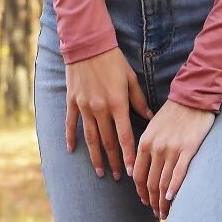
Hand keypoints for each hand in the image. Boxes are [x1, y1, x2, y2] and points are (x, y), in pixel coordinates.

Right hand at [63, 49, 149, 178]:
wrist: (87, 45)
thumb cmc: (113, 61)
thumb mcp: (131, 79)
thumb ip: (139, 100)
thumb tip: (150, 117)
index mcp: (117, 104)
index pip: (124, 136)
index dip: (128, 155)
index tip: (131, 171)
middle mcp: (100, 109)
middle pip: (107, 141)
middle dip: (114, 161)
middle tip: (117, 177)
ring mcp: (84, 107)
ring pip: (90, 137)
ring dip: (95, 156)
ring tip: (100, 171)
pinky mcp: (72, 102)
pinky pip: (71, 124)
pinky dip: (70, 138)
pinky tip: (71, 150)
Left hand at [134, 100, 217, 216]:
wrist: (193, 98)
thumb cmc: (173, 113)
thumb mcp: (152, 127)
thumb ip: (146, 146)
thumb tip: (140, 168)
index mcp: (144, 143)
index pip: (137, 174)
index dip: (140, 192)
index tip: (145, 201)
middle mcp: (155, 148)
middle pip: (150, 182)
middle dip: (152, 201)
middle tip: (157, 212)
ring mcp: (171, 149)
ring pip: (163, 182)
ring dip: (163, 201)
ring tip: (165, 212)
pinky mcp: (188, 149)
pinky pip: (178, 173)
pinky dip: (174, 188)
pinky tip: (172, 199)